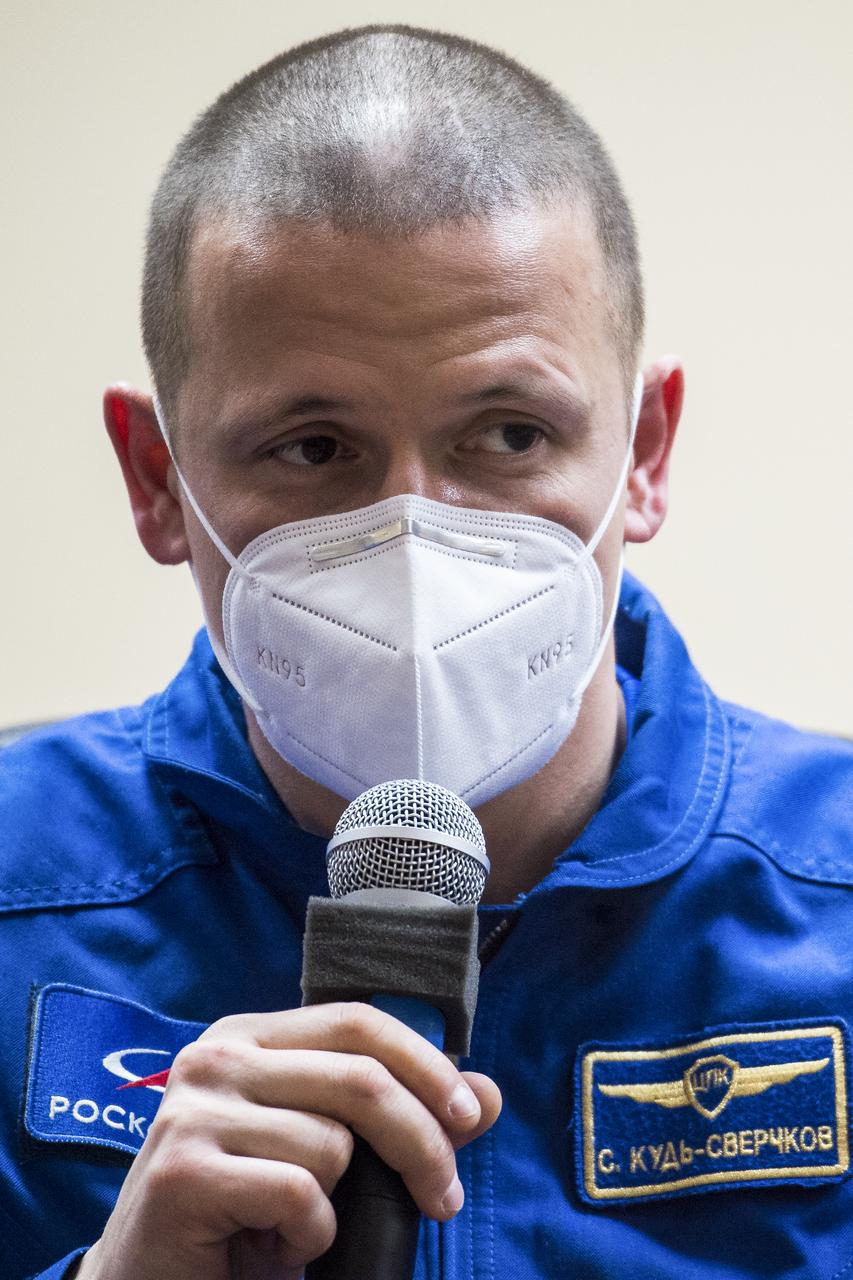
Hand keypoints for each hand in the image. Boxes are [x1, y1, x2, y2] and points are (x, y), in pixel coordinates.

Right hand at [76, 1002, 500, 1279]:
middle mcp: (217, 1057)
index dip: (426, 1065)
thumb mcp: (322, 1153)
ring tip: (295, 1224)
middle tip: (443, 1200)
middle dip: (422, 1142)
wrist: (145, 1278)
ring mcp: (194, 1111)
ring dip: (336, 1205)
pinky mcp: (184, 1172)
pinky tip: (270, 1244)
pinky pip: (297, 1194)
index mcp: (249, 1036)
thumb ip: (398, 1118)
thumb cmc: (242, 1211)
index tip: (471, 1115)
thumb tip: (489, 1095)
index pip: (359, 1022)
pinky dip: (307, 1234)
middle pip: (359, 1079)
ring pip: (331, 1144)